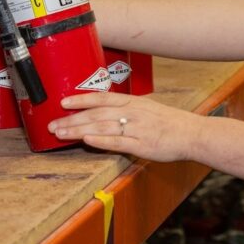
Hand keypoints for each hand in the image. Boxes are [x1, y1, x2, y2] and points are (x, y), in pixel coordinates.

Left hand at [48, 92, 205, 162]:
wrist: (191, 133)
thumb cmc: (169, 121)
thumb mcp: (147, 108)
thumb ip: (126, 110)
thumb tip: (104, 113)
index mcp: (133, 102)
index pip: (102, 97)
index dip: (81, 99)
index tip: (62, 101)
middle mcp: (132, 113)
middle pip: (96, 114)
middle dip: (72, 119)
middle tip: (53, 124)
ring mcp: (137, 129)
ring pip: (102, 127)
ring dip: (79, 130)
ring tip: (61, 134)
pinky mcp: (142, 145)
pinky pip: (118, 142)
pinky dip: (100, 140)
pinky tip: (86, 141)